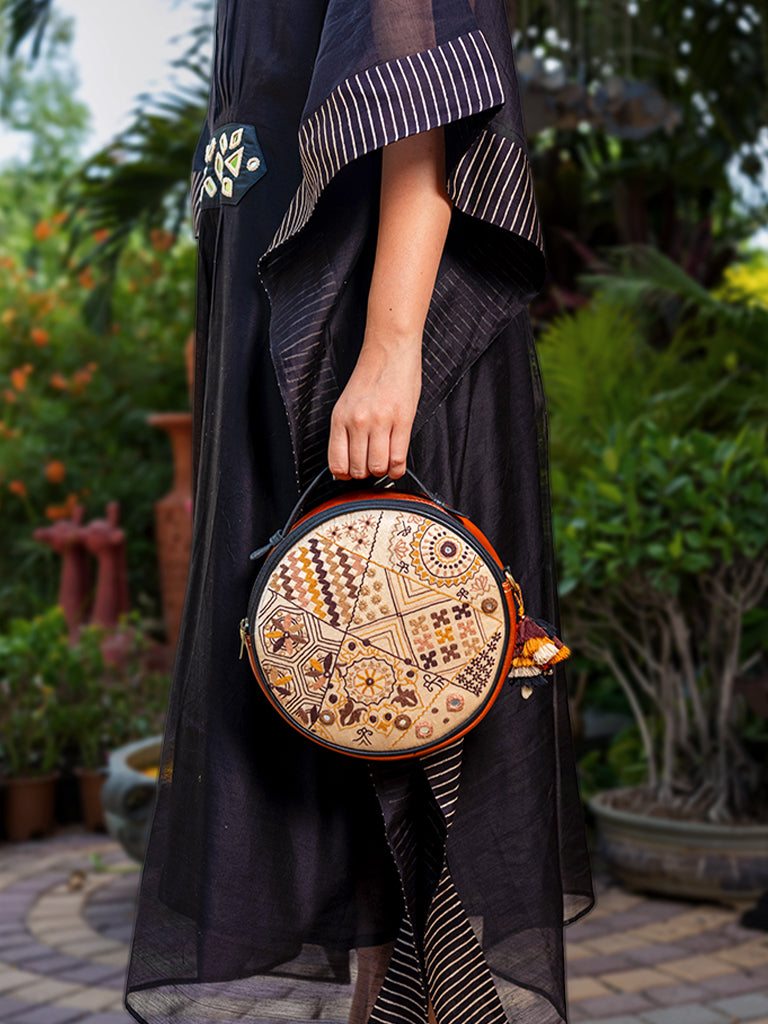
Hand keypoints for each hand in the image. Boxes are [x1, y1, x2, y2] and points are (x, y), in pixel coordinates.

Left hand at [328, 327, 420, 479]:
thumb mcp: (346, 404)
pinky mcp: (403, 420)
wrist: (389, 351)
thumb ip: (345, 432)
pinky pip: (398, 458)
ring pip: (378, 467)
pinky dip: (397, 469)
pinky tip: (396, 465)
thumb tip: (346, 463)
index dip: (345, 475)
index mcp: (339, 418)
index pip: (337, 463)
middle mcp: (357, 422)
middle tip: (371, 465)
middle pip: (359, 469)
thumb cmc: (369, 377)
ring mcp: (380, 422)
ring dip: (382, 470)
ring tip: (384, 462)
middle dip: (365, 473)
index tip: (352, 472)